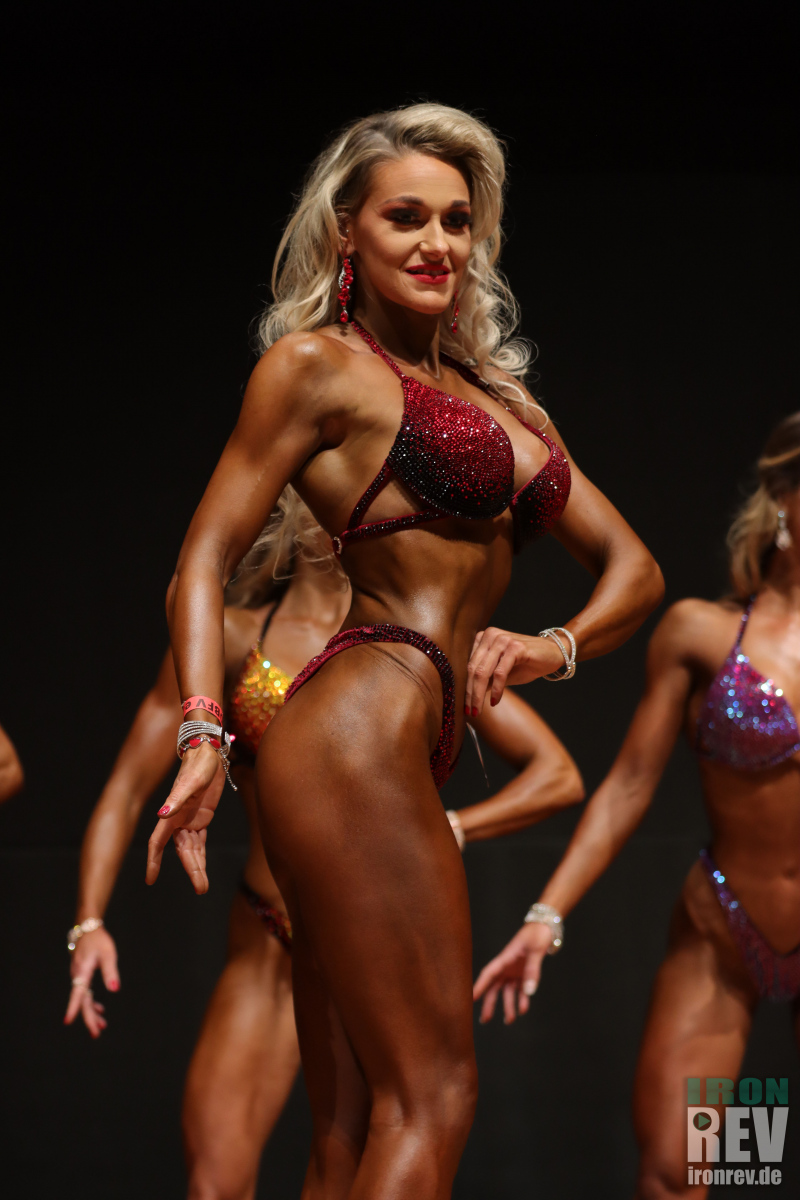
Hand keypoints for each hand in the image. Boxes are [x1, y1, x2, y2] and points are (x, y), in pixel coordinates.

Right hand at [64, 927, 119, 1036]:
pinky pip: (85, 993)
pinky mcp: (82, 975)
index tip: (68, 1021)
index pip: (78, 992)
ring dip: (92, 1012)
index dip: (74, 1007)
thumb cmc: (98, 940)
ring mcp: (79, 975)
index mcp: (83, 971)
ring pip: (84, 998)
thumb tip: (114, 990)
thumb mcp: (108, 954)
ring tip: (102, 1026)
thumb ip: (110, 972)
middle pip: (82, 1000)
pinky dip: (92, 1002)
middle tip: (97, 1034)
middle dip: (89, 1017)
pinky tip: (100, 1009)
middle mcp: (78, 975)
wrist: (87, 928)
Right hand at [146, 742, 224, 893]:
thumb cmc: (199, 764)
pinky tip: (202, 871)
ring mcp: (189, 820)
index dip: (153, 860)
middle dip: (190, 870)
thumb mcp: (192, 781)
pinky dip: (201, 856)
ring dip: (197, 868)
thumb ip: (177, 799)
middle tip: (200, 889)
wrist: (208, 753)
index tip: (151, 879)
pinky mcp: (201, 818)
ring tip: (202, 888)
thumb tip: (162, 815)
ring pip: (192, 850)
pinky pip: (200, 842)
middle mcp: (178, 820)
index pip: (157, 841)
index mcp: (171, 813)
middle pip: (181, 851)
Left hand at [465, 628, 564, 715]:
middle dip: (470, 693)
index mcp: (483, 638)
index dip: (464, 687)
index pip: (468, 665)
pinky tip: (495, 701)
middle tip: (469, 712)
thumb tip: (467, 697)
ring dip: (479, 695)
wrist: (554, 653)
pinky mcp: (515, 647)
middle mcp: (490, 635)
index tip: (463, 706)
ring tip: (478, 710)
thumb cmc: (526, 663)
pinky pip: (500, 672)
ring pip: (484, 672)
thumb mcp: (501, 673)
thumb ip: (485, 680)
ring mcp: (503, 640)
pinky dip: (496, 689)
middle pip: (473, 669)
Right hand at [472, 922, 553, 1023]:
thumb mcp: (535, 951)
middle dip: (489, 1003)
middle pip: (494, 987)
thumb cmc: (537, 934)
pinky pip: (520, 989)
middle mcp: (507, 966)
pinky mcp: (523, 973)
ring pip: (507, 991)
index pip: (489, 974)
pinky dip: (521, 999)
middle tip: (484, 1020)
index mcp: (505, 958)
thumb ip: (532, 971)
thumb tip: (529, 991)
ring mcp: (514, 970)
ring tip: (509, 1021)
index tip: (471, 998)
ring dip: (507, 1005)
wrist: (545, 927)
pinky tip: (523, 1009)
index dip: (479, 986)